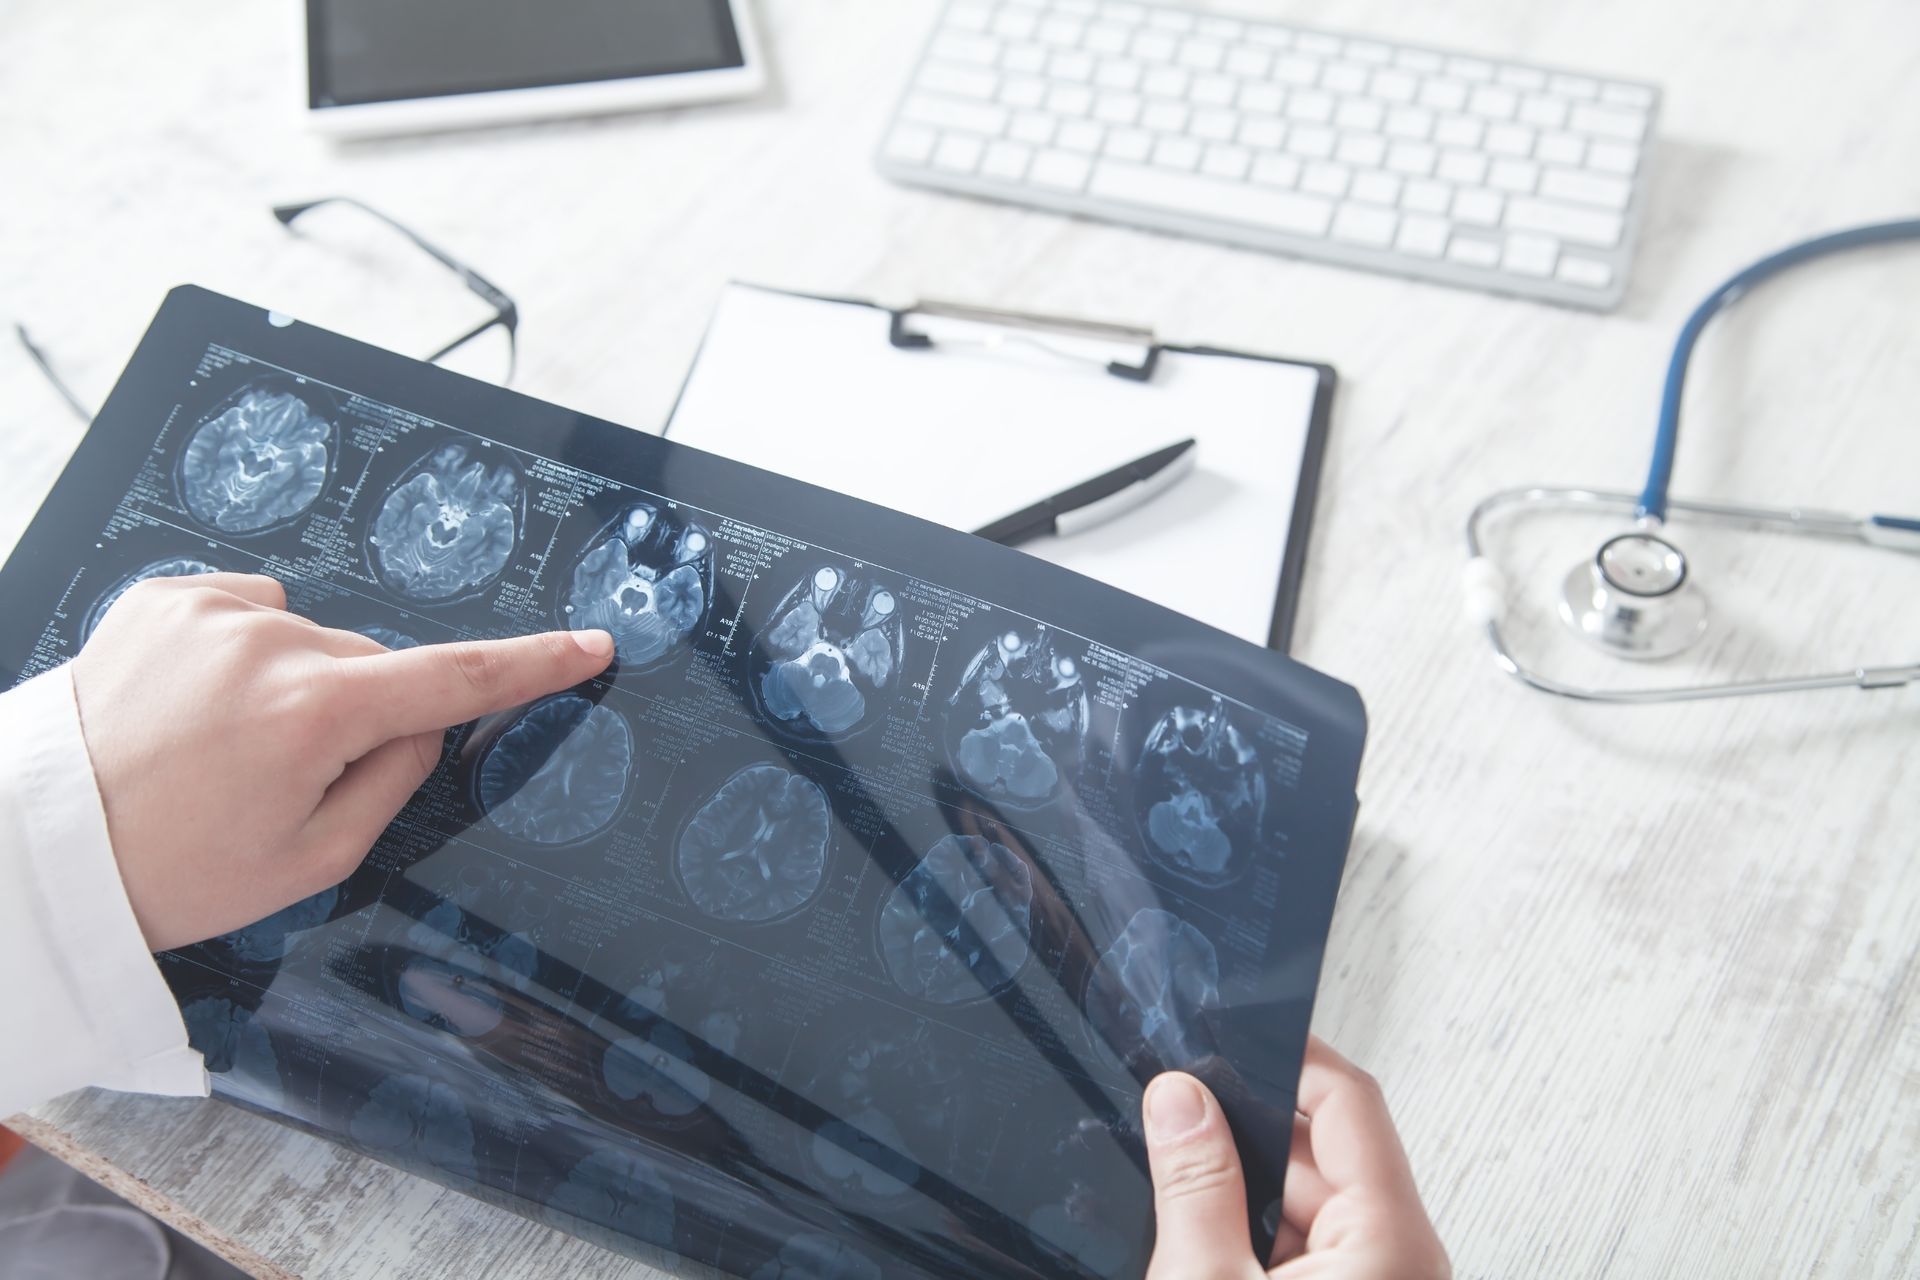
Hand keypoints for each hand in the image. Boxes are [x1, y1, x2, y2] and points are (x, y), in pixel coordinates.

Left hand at [71, 573, 613, 950]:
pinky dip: (244, 651)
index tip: (589, 644)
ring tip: (217, 746)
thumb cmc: (171, 872)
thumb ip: (393, 783)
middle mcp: (268, 642)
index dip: (533, 665)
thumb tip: (421, 725)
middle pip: (370, 666)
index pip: (455, 679)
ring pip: (309, 638)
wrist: (41, 852)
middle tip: (281, 780)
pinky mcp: (164, 596)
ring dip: (292, 683)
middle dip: (354, 713)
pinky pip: (249, 609)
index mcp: (313, 714)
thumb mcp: (312, 861)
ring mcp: (211, 611)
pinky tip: (195, 706)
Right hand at [1142, 1038, 1448, 1279]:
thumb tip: (1181, 1100)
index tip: (1228, 1037)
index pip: (1351, 1102)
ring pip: (1305, 1205)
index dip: (1289, 1057)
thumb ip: (1196, 1184)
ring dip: (1242, 1199)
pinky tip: (1202, 1256)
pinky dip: (1250, 1243)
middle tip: (1174, 1123)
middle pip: (1322, 1152)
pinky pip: (1302, 1252)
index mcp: (1392, 1244)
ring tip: (1184, 1218)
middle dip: (1243, 1136)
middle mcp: (1400, 1263)